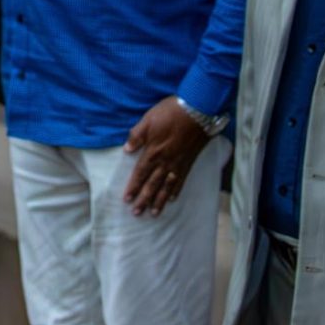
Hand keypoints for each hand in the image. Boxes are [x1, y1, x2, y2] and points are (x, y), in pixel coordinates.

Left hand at [121, 98, 211, 215]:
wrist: (198, 110)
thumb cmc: (171, 112)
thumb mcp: (148, 120)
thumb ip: (137, 135)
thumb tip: (126, 149)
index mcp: (153, 152)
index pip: (140, 174)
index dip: (133, 187)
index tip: (127, 199)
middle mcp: (165, 162)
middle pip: (152, 185)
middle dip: (143, 200)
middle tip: (136, 213)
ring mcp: (178, 164)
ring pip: (166, 187)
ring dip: (159, 201)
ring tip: (154, 213)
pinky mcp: (188, 162)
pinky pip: (181, 181)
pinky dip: (176, 191)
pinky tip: (172, 199)